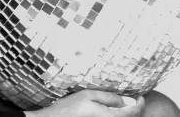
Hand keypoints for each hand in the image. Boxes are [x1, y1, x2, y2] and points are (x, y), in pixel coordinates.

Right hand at [27, 90, 144, 116]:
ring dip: (126, 112)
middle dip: (134, 107)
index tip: (139, 95)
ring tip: (121, 102)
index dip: (140, 102)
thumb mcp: (89, 96)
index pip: (135, 111)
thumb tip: (129, 100)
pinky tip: (112, 109)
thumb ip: (110, 98)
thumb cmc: (69, 108)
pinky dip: (118, 115)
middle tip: (131, 97)